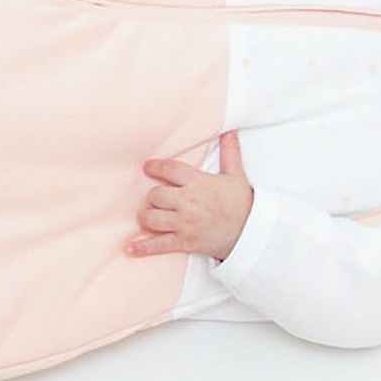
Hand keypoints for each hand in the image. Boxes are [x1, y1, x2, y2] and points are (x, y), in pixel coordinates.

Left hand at [127, 131, 252, 260]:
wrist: (249, 232)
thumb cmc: (242, 204)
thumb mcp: (237, 175)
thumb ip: (230, 153)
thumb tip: (229, 133)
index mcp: (198, 183)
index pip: (169, 170)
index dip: (155, 167)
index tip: (148, 167)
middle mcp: (187, 202)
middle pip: (155, 195)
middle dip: (153, 195)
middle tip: (156, 196)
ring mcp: (183, 223)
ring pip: (151, 218)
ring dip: (147, 216)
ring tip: (150, 214)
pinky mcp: (183, 242)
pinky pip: (158, 245)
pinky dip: (142, 247)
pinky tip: (130, 248)